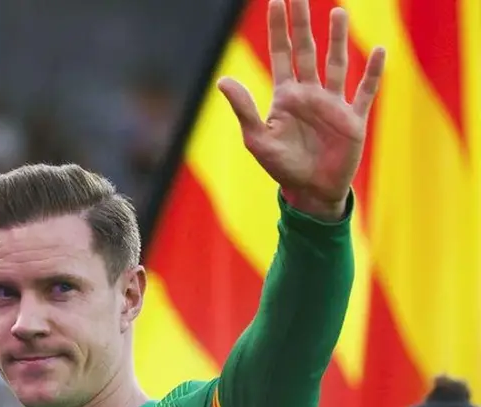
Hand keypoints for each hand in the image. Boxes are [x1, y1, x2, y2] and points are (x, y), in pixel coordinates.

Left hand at [217, 0, 385, 220]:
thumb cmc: (282, 167)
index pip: (281, 54)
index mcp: (285, 96)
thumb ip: (244, 108)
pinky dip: (373, 72)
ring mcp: (333, 104)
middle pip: (307, 50)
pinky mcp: (353, 119)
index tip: (276, 1)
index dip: (279, 29)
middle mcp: (310, 93)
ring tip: (338, 12)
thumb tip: (222, 80)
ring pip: (336, 64)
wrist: (310, 192)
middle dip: (303, 23)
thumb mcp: (257, 139)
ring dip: (338, 39)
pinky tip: (378, 50)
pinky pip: (365, 91)